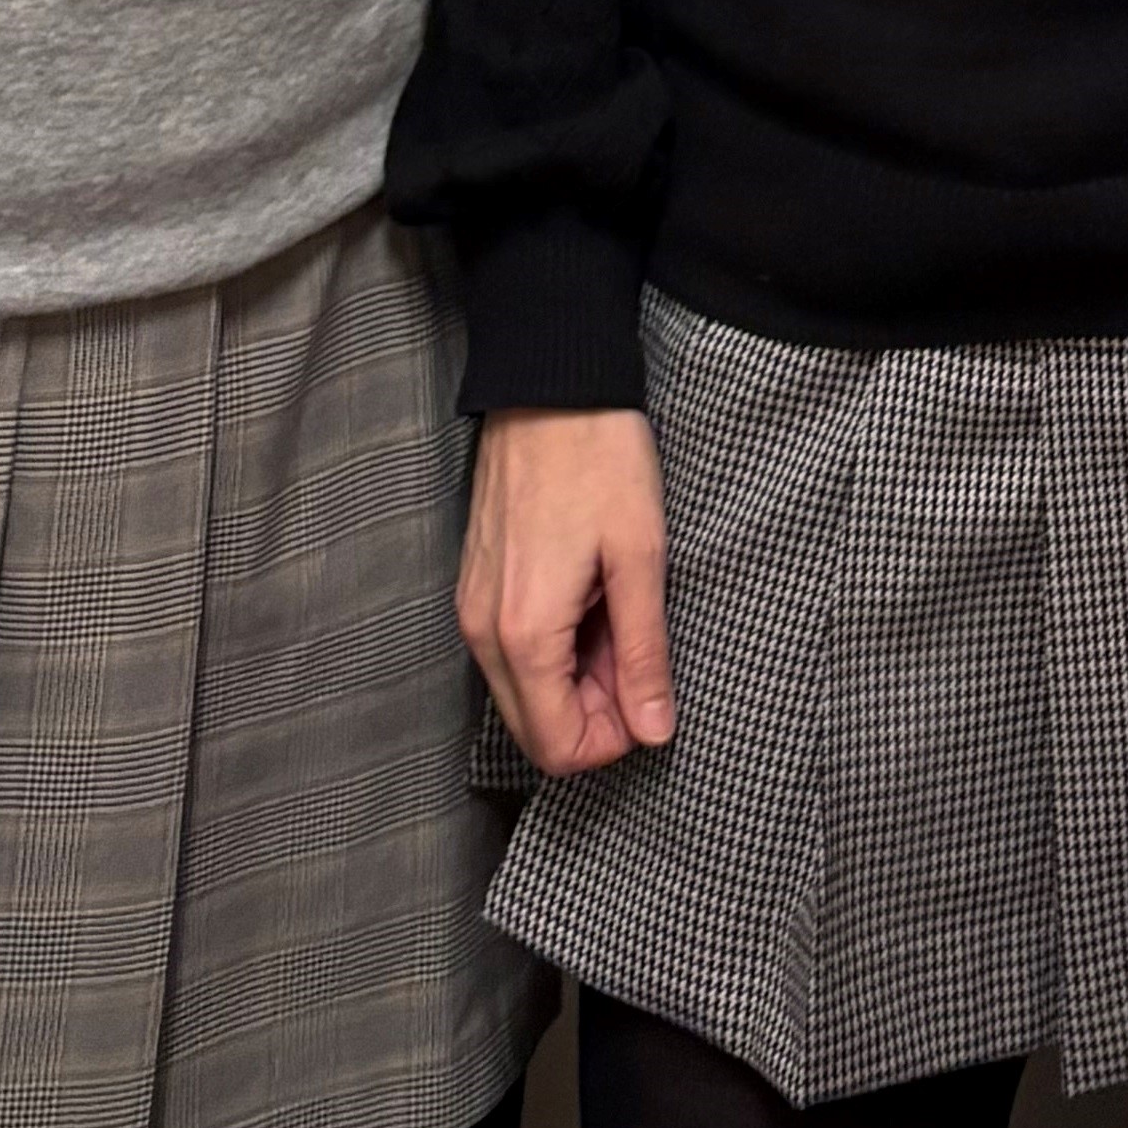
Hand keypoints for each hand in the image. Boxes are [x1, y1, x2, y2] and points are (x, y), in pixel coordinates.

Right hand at [458, 405, 677, 774]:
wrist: (549, 381)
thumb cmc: (600, 458)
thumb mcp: (641, 556)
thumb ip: (644, 653)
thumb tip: (654, 730)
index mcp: (524, 633)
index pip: (556, 746)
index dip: (612, 739)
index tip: (649, 692)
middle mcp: (483, 631)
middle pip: (534, 727)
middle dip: (593, 713)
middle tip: (641, 654)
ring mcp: (473, 606)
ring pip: (522, 691)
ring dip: (576, 679)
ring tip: (620, 615)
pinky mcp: (476, 583)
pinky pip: (511, 650)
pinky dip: (554, 648)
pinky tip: (591, 599)